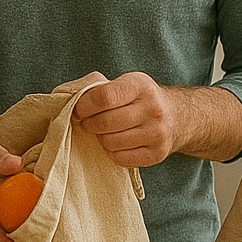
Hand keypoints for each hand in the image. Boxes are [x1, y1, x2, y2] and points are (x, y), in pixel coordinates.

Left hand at [57, 71, 177, 167]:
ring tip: (106, 131)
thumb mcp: (120, 83)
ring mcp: (157, 134)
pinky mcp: (156, 154)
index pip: (104, 97)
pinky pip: (120, 158)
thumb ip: (90, 85)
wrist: (177, 117)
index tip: (78, 110)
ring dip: (101, 138)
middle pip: (105, 123)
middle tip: (89, 122)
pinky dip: (112, 152)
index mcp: (141, 86)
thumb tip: (63, 95)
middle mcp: (153, 109)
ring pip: (110, 143)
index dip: (84, 106)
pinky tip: (118, 142)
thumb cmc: (138, 98)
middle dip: (89, 124)